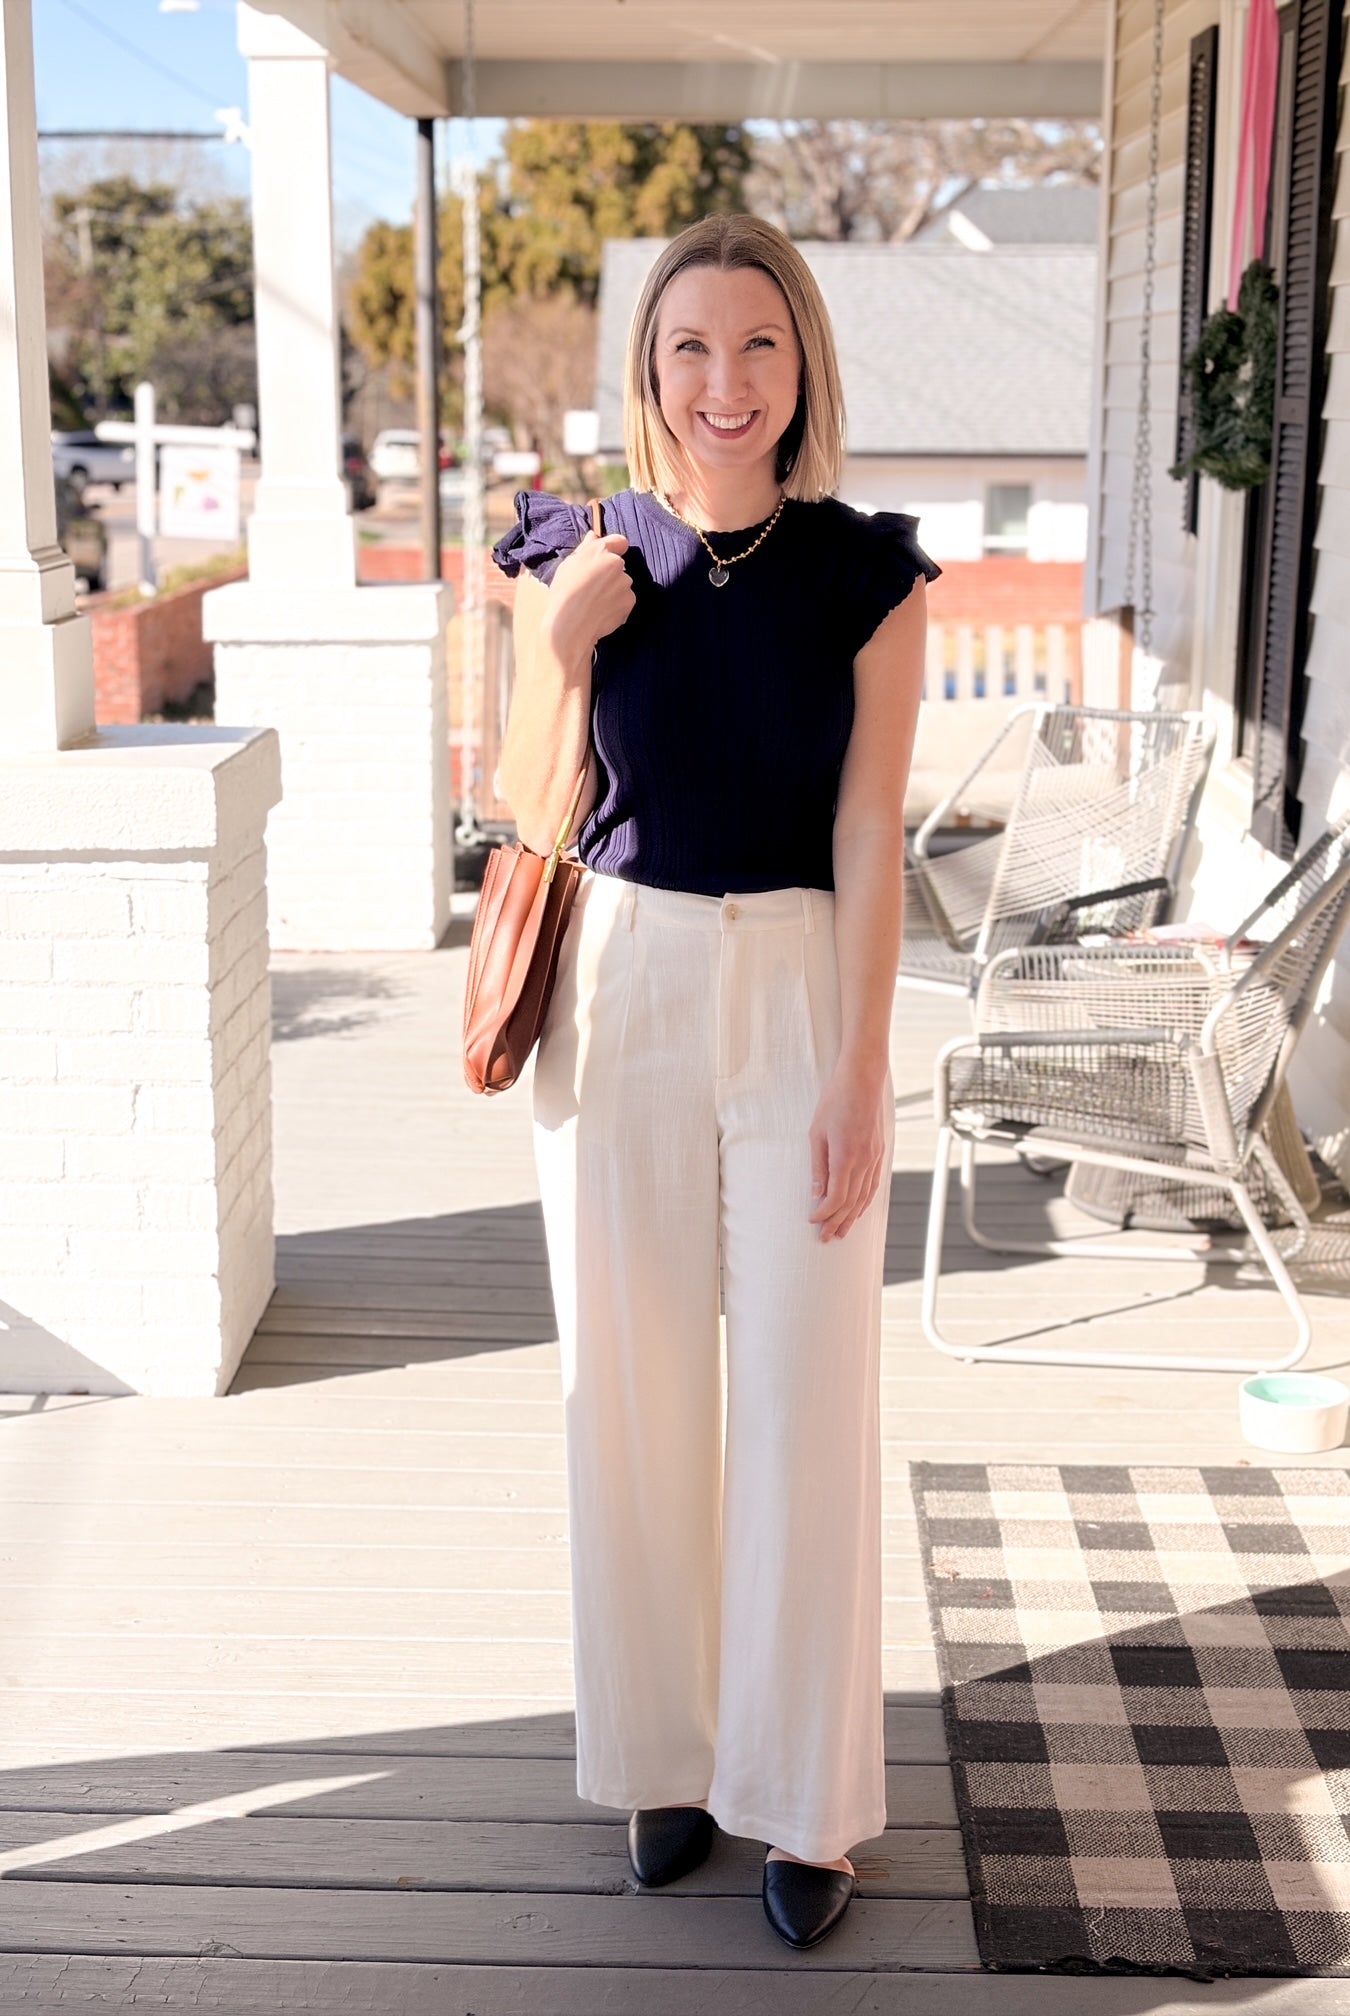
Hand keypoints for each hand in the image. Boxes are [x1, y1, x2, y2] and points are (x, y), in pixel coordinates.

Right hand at [544, 528, 635, 661]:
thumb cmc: (564, 593)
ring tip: (594, 603)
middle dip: (610, 574)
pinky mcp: (629, 601)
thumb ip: (585, 548)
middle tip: (591, 588)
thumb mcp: (568, 565)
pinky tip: (601, 612)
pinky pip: (625, 601)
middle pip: (619, 566)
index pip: (619, 541)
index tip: (606, 558)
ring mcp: (626, 583)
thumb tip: (594, 535)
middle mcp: (617, 564)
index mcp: (600, 551)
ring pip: (622, 584)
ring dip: (613, 591)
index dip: (614, 548)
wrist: (570, 625)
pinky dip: (616, 606)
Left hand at [807, 1060, 887, 1241]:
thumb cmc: (835, 1102)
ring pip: (865, 1196)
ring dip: (853, 1217)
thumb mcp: (817, 1134)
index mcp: (845, 1157)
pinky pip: (874, 1184)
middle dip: (837, 1222)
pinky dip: (866, 1201)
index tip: (813, 1222)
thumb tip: (816, 1194)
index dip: (825, 1214)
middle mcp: (864, 1161)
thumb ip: (818, 1167)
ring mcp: (875, 1158)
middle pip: (851, 1202)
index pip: (836, 1197)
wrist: (862, 1080)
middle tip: (826, 1239)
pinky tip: (860, 1209)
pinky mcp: (880, 1152)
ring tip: (843, 1232)